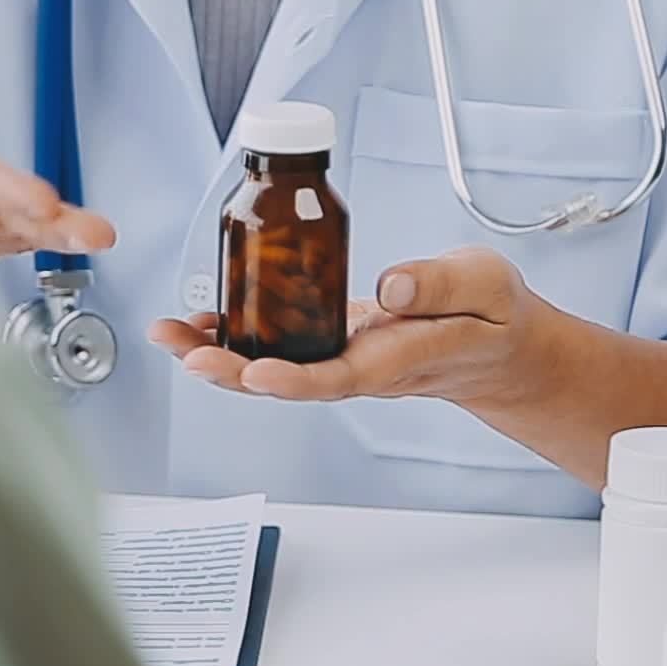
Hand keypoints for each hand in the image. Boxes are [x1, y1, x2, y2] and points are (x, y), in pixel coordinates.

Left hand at [149, 247, 551, 405]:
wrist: (497, 346)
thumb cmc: (493, 317)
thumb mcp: (485, 286)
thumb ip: (442, 285)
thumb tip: (390, 285)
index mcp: (398, 358)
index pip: (339, 377)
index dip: (294, 380)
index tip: (255, 374)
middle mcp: (361, 366)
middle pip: (286, 380)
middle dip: (229, 370)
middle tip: (182, 351)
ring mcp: (342, 358)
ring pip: (272, 366)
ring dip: (218, 355)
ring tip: (169, 334)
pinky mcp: (332, 341)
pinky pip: (277, 346)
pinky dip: (236, 336)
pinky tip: (201, 321)